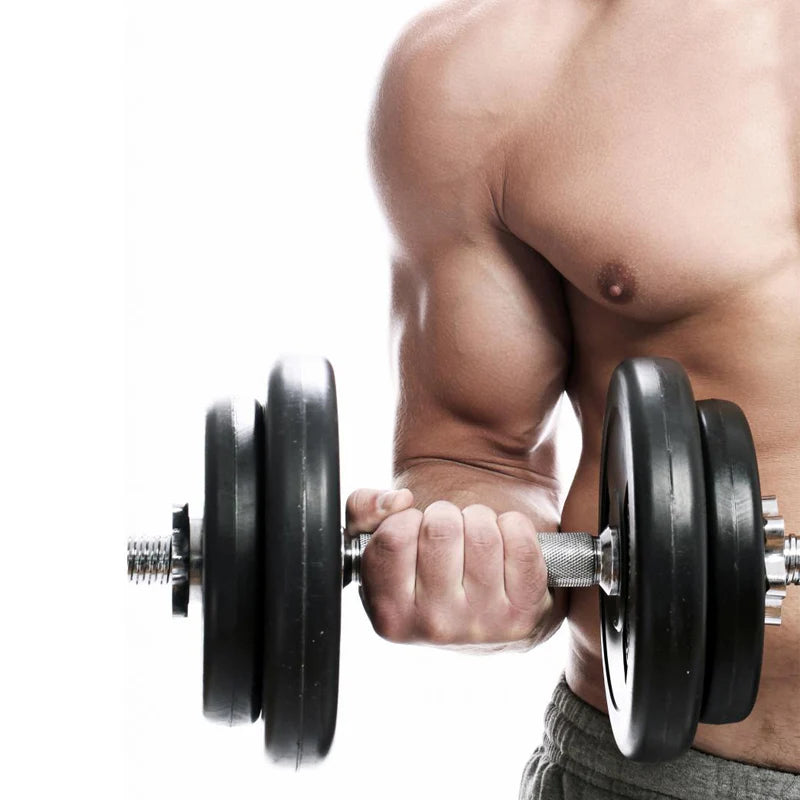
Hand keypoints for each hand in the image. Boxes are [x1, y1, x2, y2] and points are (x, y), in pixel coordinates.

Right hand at [345, 489, 552, 647]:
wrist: (484, 613)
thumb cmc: (425, 569)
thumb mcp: (378, 544)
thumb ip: (363, 509)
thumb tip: (397, 501)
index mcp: (390, 614)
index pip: (394, 537)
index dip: (407, 519)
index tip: (415, 529)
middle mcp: (434, 627)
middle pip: (441, 529)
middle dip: (446, 516)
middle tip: (448, 533)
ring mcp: (482, 624)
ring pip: (482, 532)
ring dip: (480, 519)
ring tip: (475, 539)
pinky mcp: (524, 615)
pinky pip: (520, 541)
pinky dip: (515, 527)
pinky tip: (505, 545)